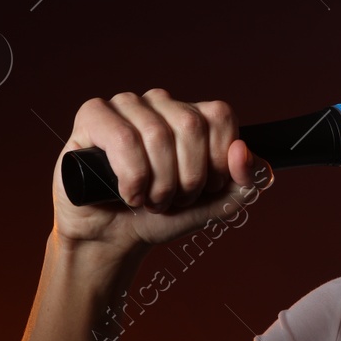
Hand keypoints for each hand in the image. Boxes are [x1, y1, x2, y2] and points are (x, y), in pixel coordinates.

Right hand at [52, 88, 272, 251]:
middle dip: (187, 178)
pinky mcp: (93, 115)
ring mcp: (126, 105)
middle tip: (172, 199)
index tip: (203, 188)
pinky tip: (127, 193)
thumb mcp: (218, 203)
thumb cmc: (164, 215)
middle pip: (191, 124)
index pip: (220, 116)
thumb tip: (242, 151)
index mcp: (193, 115)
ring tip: (149, 200)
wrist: (116, 237)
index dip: (216, 161)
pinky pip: (123, 138)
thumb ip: (247, 181)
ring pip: (157, 134)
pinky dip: (133, 178)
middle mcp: (161, 103)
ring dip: (159, 184)